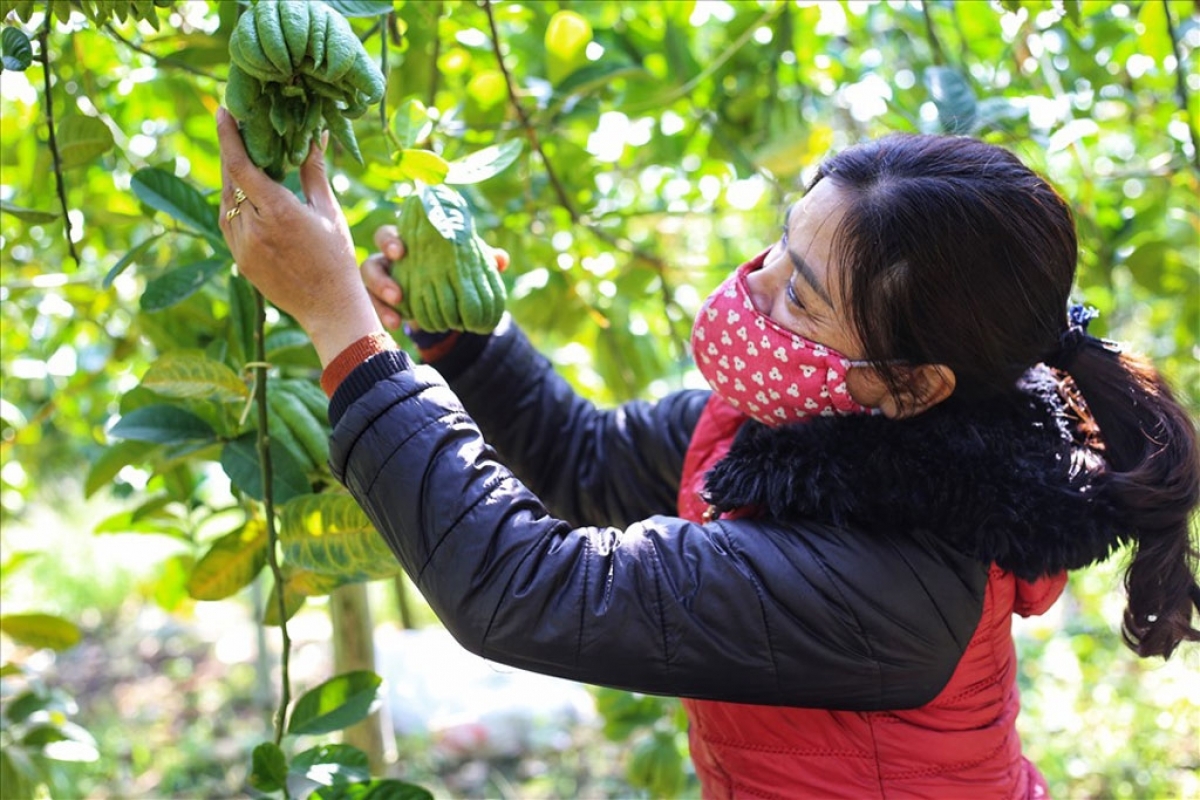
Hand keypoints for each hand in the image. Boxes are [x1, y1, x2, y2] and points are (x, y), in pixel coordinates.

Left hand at [216, 107, 381, 365]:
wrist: (330, 307)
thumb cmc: (337, 257)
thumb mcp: (328, 210)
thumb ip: (314, 170)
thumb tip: (315, 134)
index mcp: (277, 211)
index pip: (240, 164)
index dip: (228, 136)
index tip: (223, 111)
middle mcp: (253, 228)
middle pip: (230, 181)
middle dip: (232, 155)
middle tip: (237, 131)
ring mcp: (243, 248)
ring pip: (226, 204)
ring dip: (232, 182)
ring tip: (244, 165)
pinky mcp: (240, 262)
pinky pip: (229, 226)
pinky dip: (234, 207)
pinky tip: (248, 200)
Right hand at [361, 225, 510, 332]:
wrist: (447, 299)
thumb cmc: (453, 270)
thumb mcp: (467, 264)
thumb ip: (482, 259)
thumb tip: (501, 260)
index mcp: (405, 243)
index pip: (388, 235)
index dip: (389, 241)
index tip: (400, 252)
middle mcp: (387, 263)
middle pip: (370, 263)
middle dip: (379, 277)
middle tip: (397, 292)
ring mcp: (381, 284)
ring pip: (367, 289)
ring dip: (380, 299)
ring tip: (397, 312)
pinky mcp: (381, 304)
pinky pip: (375, 308)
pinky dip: (385, 316)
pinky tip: (397, 325)